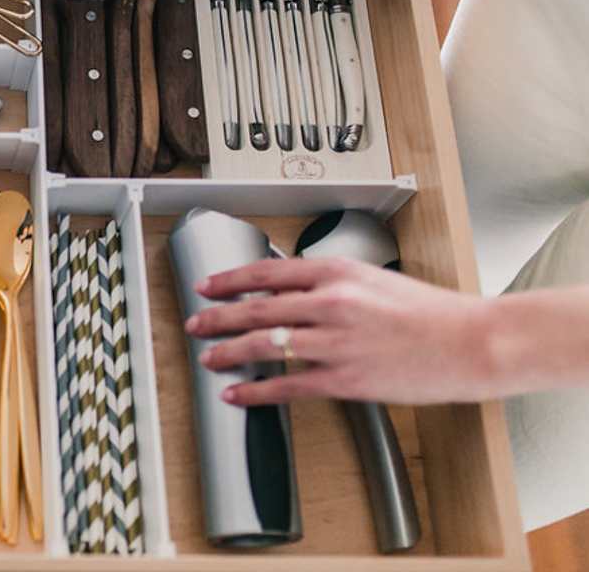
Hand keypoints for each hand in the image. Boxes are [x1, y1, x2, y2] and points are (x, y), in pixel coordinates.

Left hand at [185, 257, 501, 405]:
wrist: (471, 342)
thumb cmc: (430, 312)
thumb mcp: (373, 279)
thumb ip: (330, 282)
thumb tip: (287, 290)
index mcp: (338, 271)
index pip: (267, 271)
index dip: (229, 279)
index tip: (207, 285)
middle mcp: (332, 302)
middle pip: (256, 308)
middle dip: (217, 316)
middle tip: (195, 323)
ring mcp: (336, 341)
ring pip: (264, 345)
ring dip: (228, 352)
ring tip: (207, 358)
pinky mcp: (345, 378)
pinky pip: (287, 386)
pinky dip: (256, 391)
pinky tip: (238, 394)